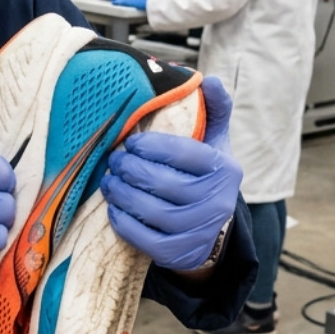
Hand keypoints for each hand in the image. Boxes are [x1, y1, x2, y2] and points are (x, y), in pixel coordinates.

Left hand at [100, 77, 241, 270]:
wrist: (212, 230)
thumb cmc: (205, 176)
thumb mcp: (216, 142)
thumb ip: (214, 109)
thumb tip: (211, 80)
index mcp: (224, 169)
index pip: (182, 153)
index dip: (150, 146)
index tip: (131, 141)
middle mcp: (216, 202)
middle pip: (163, 182)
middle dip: (131, 168)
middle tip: (114, 160)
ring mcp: (198, 231)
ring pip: (150, 210)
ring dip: (122, 193)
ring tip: (109, 181)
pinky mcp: (179, 253)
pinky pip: (144, 238)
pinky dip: (124, 221)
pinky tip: (114, 207)